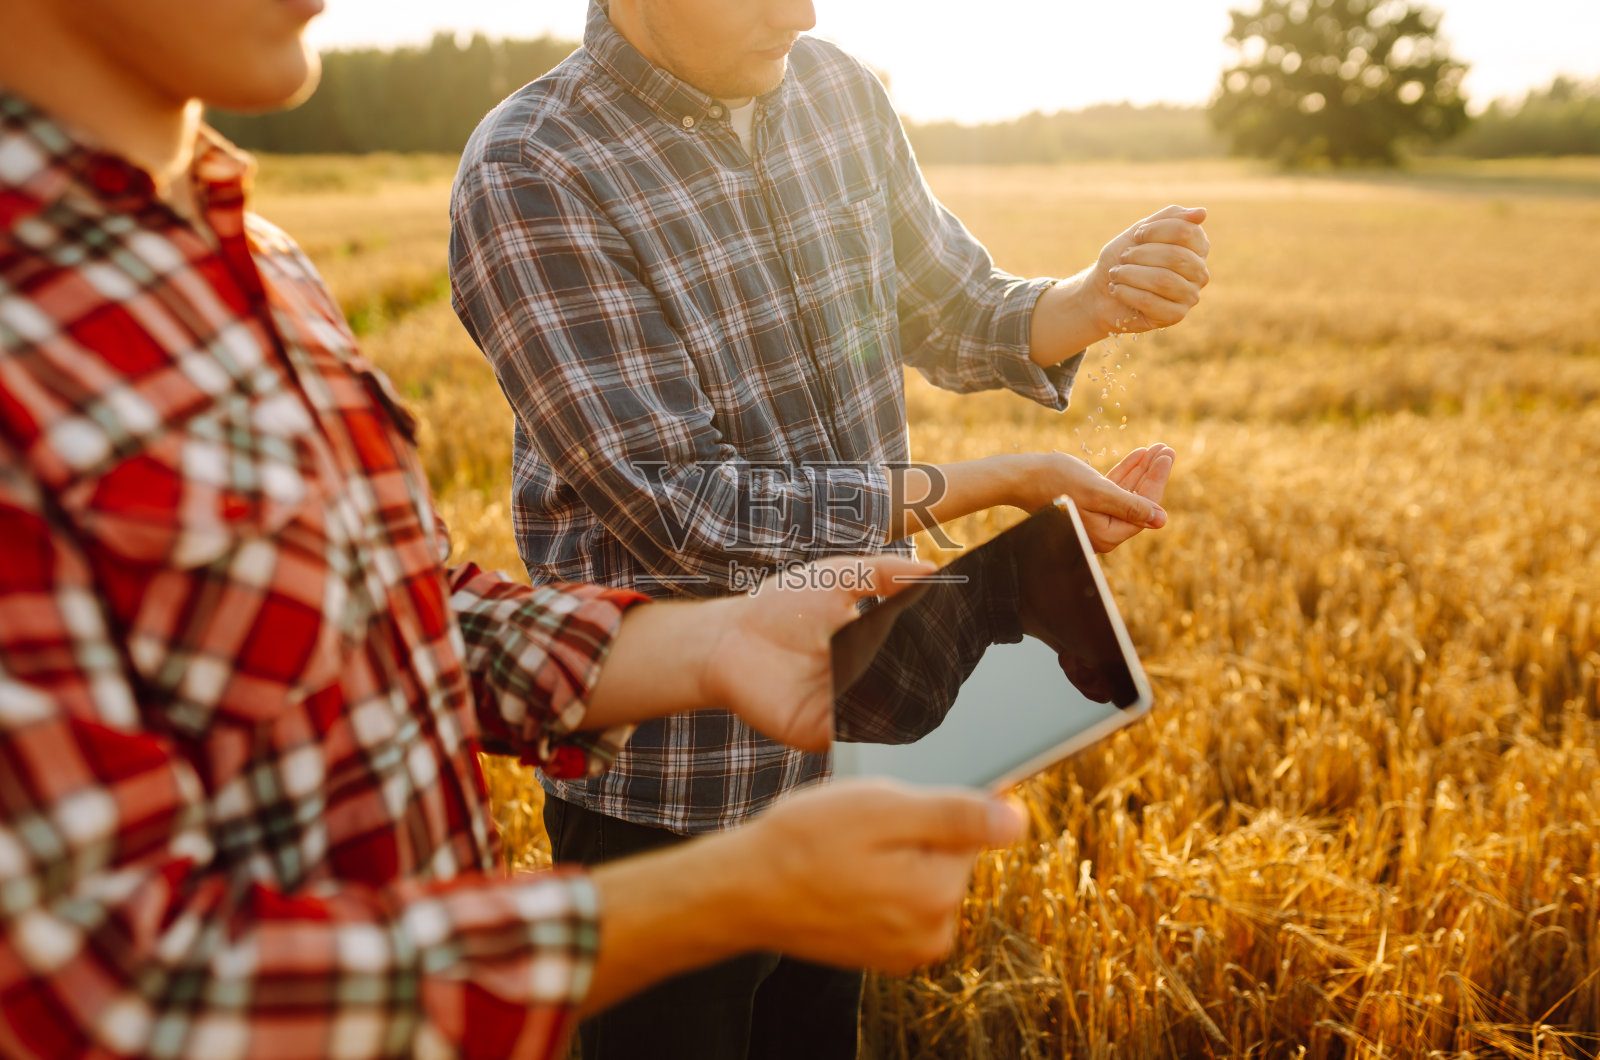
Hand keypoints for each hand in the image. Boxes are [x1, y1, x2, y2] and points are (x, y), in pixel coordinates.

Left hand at [700, 554, 933, 751]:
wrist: (729, 637)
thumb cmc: (782, 605)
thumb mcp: (839, 576)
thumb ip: (884, 572)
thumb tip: (931, 568)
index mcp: (875, 650)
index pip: (916, 656)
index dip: (936, 649)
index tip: (959, 636)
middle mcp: (865, 684)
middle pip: (907, 688)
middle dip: (924, 676)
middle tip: (942, 659)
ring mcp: (844, 711)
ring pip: (885, 713)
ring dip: (894, 696)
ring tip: (899, 669)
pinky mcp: (820, 732)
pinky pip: (852, 732)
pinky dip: (861, 718)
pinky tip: (867, 693)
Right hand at [726, 781, 1026, 972]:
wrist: (741, 891)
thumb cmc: (801, 841)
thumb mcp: (880, 808)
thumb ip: (955, 814)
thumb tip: (1018, 820)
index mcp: (939, 893)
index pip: (970, 829)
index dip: (926, 810)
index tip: (884, 814)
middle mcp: (934, 933)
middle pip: (948, 857)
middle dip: (911, 836)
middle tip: (858, 833)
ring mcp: (909, 951)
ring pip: (923, 879)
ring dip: (893, 861)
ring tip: (846, 857)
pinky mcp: (887, 955)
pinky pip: (901, 904)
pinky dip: (879, 885)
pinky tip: (843, 878)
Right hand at [1008, 446, 1173, 551]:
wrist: (1021, 477)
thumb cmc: (1056, 482)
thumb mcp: (1098, 492)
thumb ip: (1131, 506)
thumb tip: (1161, 520)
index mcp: (1106, 534)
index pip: (1143, 509)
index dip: (1157, 481)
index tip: (1167, 456)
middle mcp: (1101, 532)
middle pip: (1137, 501)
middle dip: (1152, 474)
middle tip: (1165, 449)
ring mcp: (1094, 520)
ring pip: (1126, 493)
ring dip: (1141, 470)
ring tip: (1156, 449)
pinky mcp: (1086, 506)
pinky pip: (1112, 490)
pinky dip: (1124, 473)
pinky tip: (1137, 456)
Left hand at [1092, 205, 1210, 334]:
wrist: (1101, 292)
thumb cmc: (1124, 259)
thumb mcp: (1141, 232)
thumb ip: (1170, 218)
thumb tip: (1202, 213)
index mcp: (1197, 248)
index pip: (1186, 231)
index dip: (1156, 230)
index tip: (1137, 235)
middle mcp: (1199, 272)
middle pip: (1175, 256)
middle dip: (1141, 254)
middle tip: (1124, 258)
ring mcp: (1190, 296)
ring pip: (1163, 280)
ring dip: (1131, 274)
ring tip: (1116, 274)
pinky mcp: (1175, 316)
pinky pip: (1150, 301)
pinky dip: (1126, 292)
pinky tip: (1116, 289)